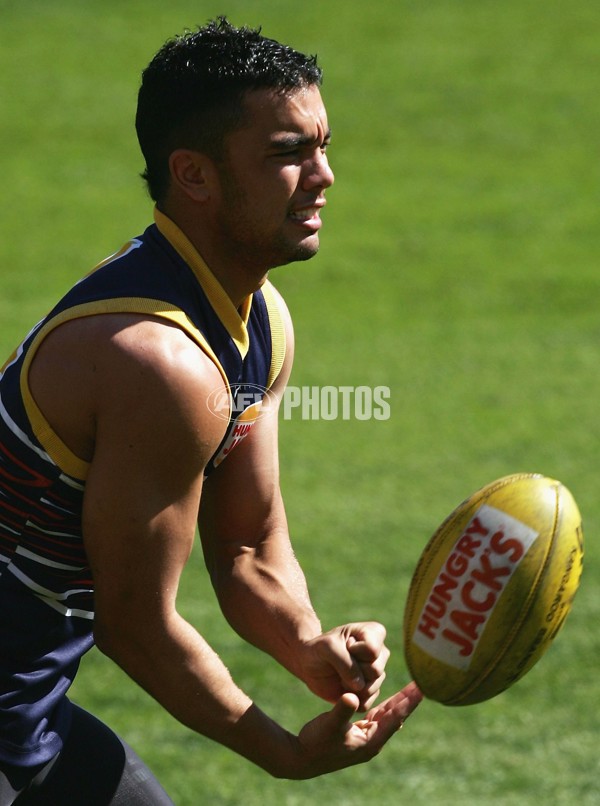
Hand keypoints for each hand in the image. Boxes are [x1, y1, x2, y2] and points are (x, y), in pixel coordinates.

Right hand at [287, 681, 422, 778]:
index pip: (395, 718)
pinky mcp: (357, 735)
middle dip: (408, 700)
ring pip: (387, 717)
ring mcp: (365, 739)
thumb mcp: (329, 724)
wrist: (302, 758)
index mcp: (370, 741)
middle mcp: (371, 742)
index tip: (421, 689)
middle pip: (395, 717)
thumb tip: (352, 696)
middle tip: (423, 684)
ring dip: (398, 703)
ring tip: (412, 689)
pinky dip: (385, 707)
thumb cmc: (315, 742)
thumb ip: (342, 710)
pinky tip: (392, 702)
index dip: (408, 702)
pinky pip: (377, 718)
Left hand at [297, 622, 390, 709]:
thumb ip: (345, 662)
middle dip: (352, 670)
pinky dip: (350, 699)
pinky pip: (366, 703)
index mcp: (374, 633)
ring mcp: (378, 674)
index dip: (354, 651)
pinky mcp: (370, 693)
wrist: (310, 664)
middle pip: (375, 670)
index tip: (344, 645)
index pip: (372, 650)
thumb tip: (360, 686)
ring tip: (340, 676)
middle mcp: (381, 654)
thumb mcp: (328, 647)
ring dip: (350, 686)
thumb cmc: (320, 649)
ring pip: (372, 688)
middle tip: (339, 664)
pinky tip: (342, 689)